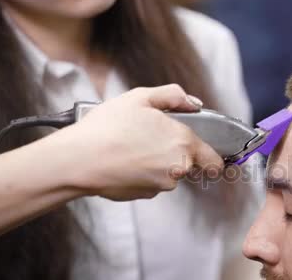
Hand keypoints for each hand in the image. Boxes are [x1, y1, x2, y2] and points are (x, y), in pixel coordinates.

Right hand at [56, 84, 223, 200]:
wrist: (77, 160)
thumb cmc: (107, 128)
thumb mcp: (141, 97)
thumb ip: (174, 96)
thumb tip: (193, 103)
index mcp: (183, 142)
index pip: (214, 160)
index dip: (211, 155)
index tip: (205, 152)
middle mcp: (178, 167)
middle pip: (189, 164)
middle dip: (175, 152)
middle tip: (150, 138)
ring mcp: (161, 184)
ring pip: (169, 173)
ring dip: (157, 163)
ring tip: (132, 147)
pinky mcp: (144, 195)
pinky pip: (151, 182)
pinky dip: (142, 173)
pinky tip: (124, 161)